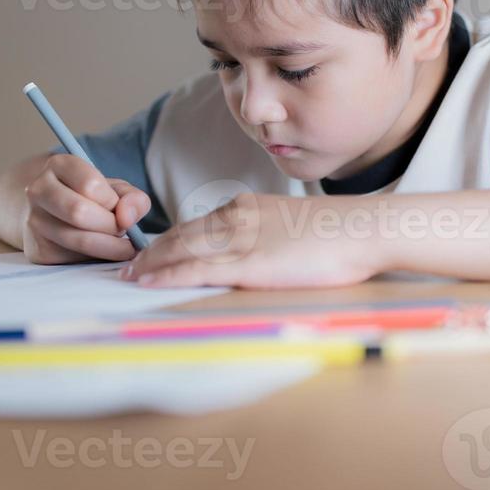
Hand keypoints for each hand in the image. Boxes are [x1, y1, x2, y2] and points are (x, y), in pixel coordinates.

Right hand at [19, 153, 150, 264]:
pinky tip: (103, 252)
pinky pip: (71, 259)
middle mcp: (39, 190)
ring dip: (107, 246)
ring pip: (76, 239)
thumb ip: (132, 198)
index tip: (118, 208)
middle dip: (110, 225)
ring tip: (120, 244)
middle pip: (79, 212)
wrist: (55, 213)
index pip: (90, 184)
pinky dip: (95, 259)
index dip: (111, 201)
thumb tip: (127, 218)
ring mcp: (34, 220)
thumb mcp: (115, 190)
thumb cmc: (92, 199)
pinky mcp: (37, 249)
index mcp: (58, 165)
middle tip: (122, 230)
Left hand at [120, 192, 383, 288]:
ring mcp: (240, 240)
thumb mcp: (296, 227)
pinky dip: (166, 274)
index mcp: (249, 207)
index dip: (171, 238)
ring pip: (181, 249)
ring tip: (128, 276)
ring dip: (150, 263)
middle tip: (127, 265)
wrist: (362, 230)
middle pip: (181, 234)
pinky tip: (148, 282)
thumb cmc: (339, 234)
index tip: (153, 250)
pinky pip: (195, 269)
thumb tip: (262, 253)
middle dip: (152, 250)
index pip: (198, 223)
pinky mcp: (247, 264)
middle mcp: (237, 218)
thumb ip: (270, 236)